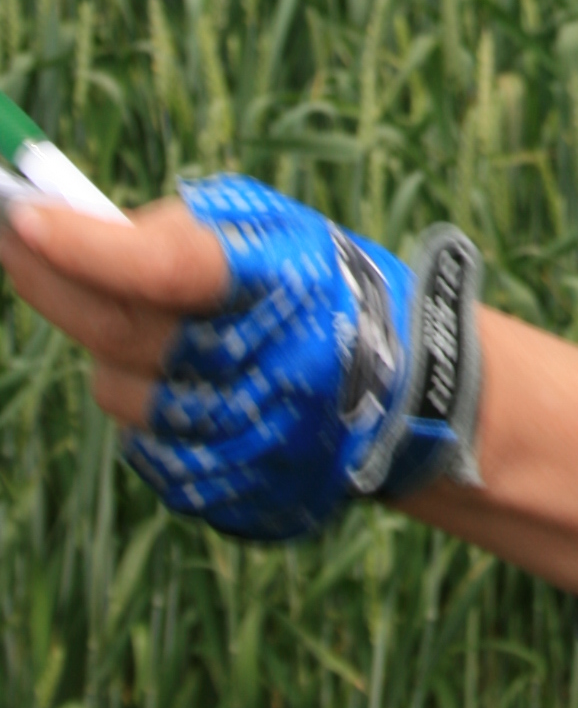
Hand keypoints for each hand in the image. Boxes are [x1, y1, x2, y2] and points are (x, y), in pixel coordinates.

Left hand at [4, 178, 577, 604]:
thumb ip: (180, 230)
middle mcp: (260, 365)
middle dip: (52, 283)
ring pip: (120, 393)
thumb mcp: (272, 232)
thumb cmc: (319, 287)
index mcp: (277, 286)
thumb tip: (72, 231)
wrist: (409, 394)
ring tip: (166, 333)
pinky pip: (147, 446)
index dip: (88, 248)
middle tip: (11, 237)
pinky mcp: (229, 493)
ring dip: (119, 356)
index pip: (164, 269)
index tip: (20, 215)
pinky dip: (152, 411)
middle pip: (117, 333)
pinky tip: (189, 388)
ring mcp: (243, 439)